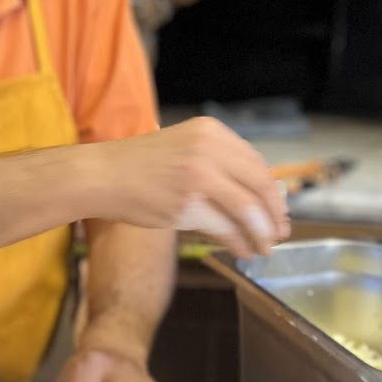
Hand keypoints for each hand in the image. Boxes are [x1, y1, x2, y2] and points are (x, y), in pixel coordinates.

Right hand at [77, 118, 289, 256]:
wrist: (101, 175)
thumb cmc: (139, 165)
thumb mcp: (184, 148)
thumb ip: (218, 163)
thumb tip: (258, 194)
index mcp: (211, 131)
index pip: (257, 163)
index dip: (273, 191)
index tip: (278, 210)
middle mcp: (209, 150)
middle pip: (260, 185)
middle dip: (274, 214)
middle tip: (280, 233)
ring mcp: (198, 177)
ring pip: (247, 209)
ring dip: (262, 232)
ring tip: (266, 247)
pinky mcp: (186, 205)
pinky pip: (225, 227)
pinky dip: (239, 242)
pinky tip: (244, 250)